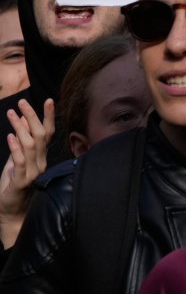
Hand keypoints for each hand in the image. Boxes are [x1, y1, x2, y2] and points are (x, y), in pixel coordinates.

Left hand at [0, 99, 53, 248]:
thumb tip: (23, 119)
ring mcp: (33, 172)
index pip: (48, 133)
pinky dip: (16, 148)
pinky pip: (20, 162)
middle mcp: (41, 163)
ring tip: (11, 114)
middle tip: (22, 102)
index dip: (48, 117)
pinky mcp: (22, 182)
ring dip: (20, 128)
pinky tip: (10, 137)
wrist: (10, 211)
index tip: (47, 100)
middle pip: (40, 136)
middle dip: (32, 117)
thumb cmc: (12, 184)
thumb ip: (20, 141)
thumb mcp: (16, 159)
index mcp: (41, 157)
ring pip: (30, 146)